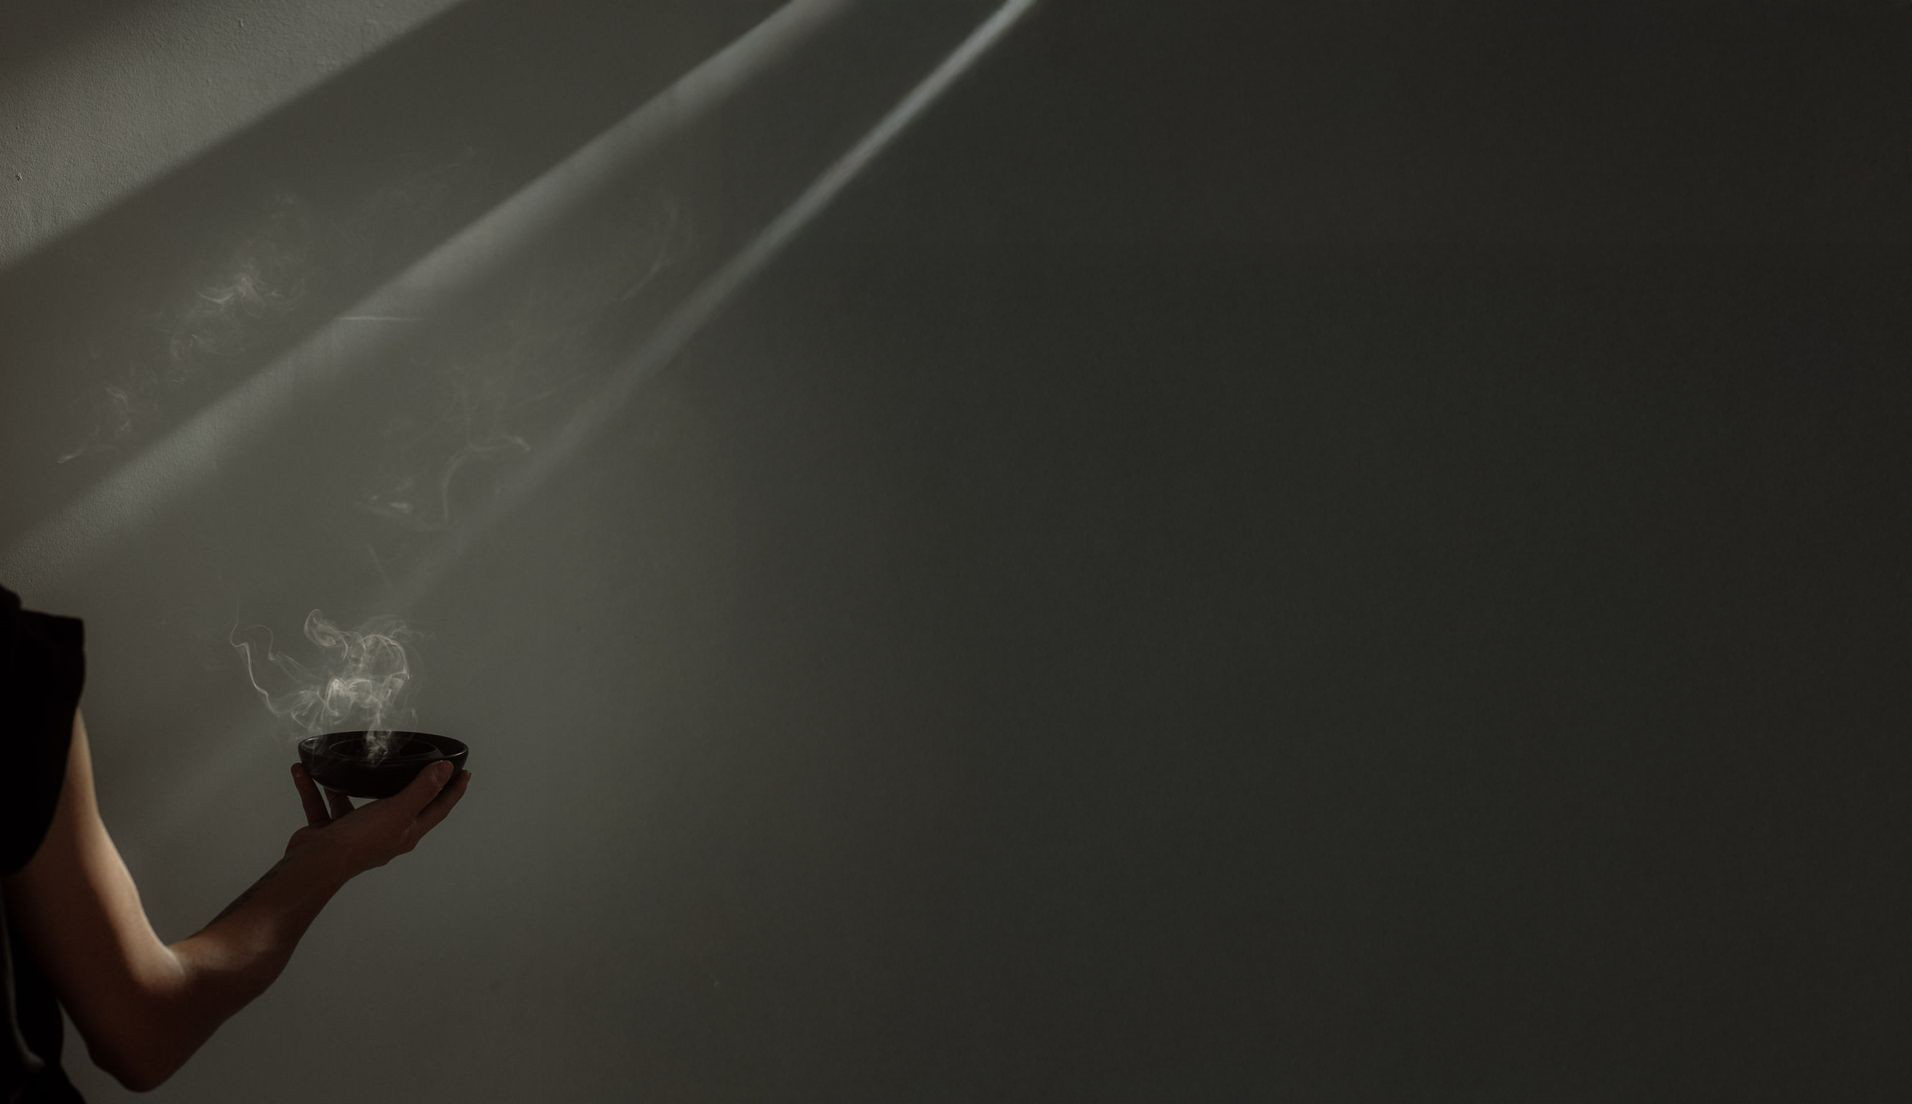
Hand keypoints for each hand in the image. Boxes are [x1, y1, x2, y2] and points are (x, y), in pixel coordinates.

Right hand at [287, 760, 470, 881]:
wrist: (314, 865)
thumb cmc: (362, 840)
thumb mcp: (398, 811)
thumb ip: (422, 790)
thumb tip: (446, 770)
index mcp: (406, 832)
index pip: (438, 809)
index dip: (453, 791)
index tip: (465, 772)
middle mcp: (384, 834)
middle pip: (402, 805)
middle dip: (410, 784)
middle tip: (416, 759)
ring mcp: (355, 834)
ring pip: (355, 803)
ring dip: (350, 784)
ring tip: (351, 761)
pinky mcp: (328, 832)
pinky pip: (321, 805)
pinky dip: (312, 789)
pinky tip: (303, 771)